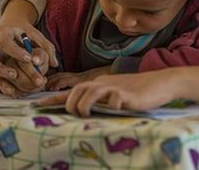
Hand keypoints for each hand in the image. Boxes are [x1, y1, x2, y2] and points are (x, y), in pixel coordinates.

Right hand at [0, 0, 57, 96]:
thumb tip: (54, 63)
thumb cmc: (25, 34)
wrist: (12, 30)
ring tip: (14, 87)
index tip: (28, 59)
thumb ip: (46, 47)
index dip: (15, 51)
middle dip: (1, 68)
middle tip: (16, 75)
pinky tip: (13, 91)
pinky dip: (0, 85)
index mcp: (3, 33)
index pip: (4, 41)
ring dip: (0, 79)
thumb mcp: (36, 35)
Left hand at [39, 66, 198, 116]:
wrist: (162, 82)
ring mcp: (114, 89)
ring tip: (87, 115)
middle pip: (75, 92)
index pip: (71, 92)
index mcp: (98, 85)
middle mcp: (103, 84)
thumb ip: (101, 100)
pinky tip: (115, 110)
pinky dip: (110, 106)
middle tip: (75, 116)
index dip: (53, 99)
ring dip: (83, 107)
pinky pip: (112, 101)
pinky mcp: (127, 95)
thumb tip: (86, 111)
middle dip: (69, 105)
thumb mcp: (116, 93)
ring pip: (88, 95)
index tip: (35, 106)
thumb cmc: (139, 91)